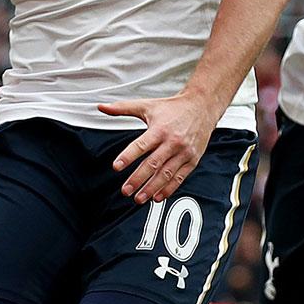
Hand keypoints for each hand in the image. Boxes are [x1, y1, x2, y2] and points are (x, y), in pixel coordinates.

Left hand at [100, 91, 215, 202]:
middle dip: (138, 179)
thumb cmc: (173, 108)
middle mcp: (172, 142)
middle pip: (153, 163)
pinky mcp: (192, 160)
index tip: (116, 167)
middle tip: (126, 190)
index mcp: (159, 129)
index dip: (128, 156)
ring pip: (166, 174)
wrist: (202, 107)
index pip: (141, 145)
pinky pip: (180, 177)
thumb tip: (101, 107)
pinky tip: (157, 196)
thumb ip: (122, 108)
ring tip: (139, 198)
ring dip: (152, 188)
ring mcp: (184, 152)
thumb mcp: (147, 105)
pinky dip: (169, 189)